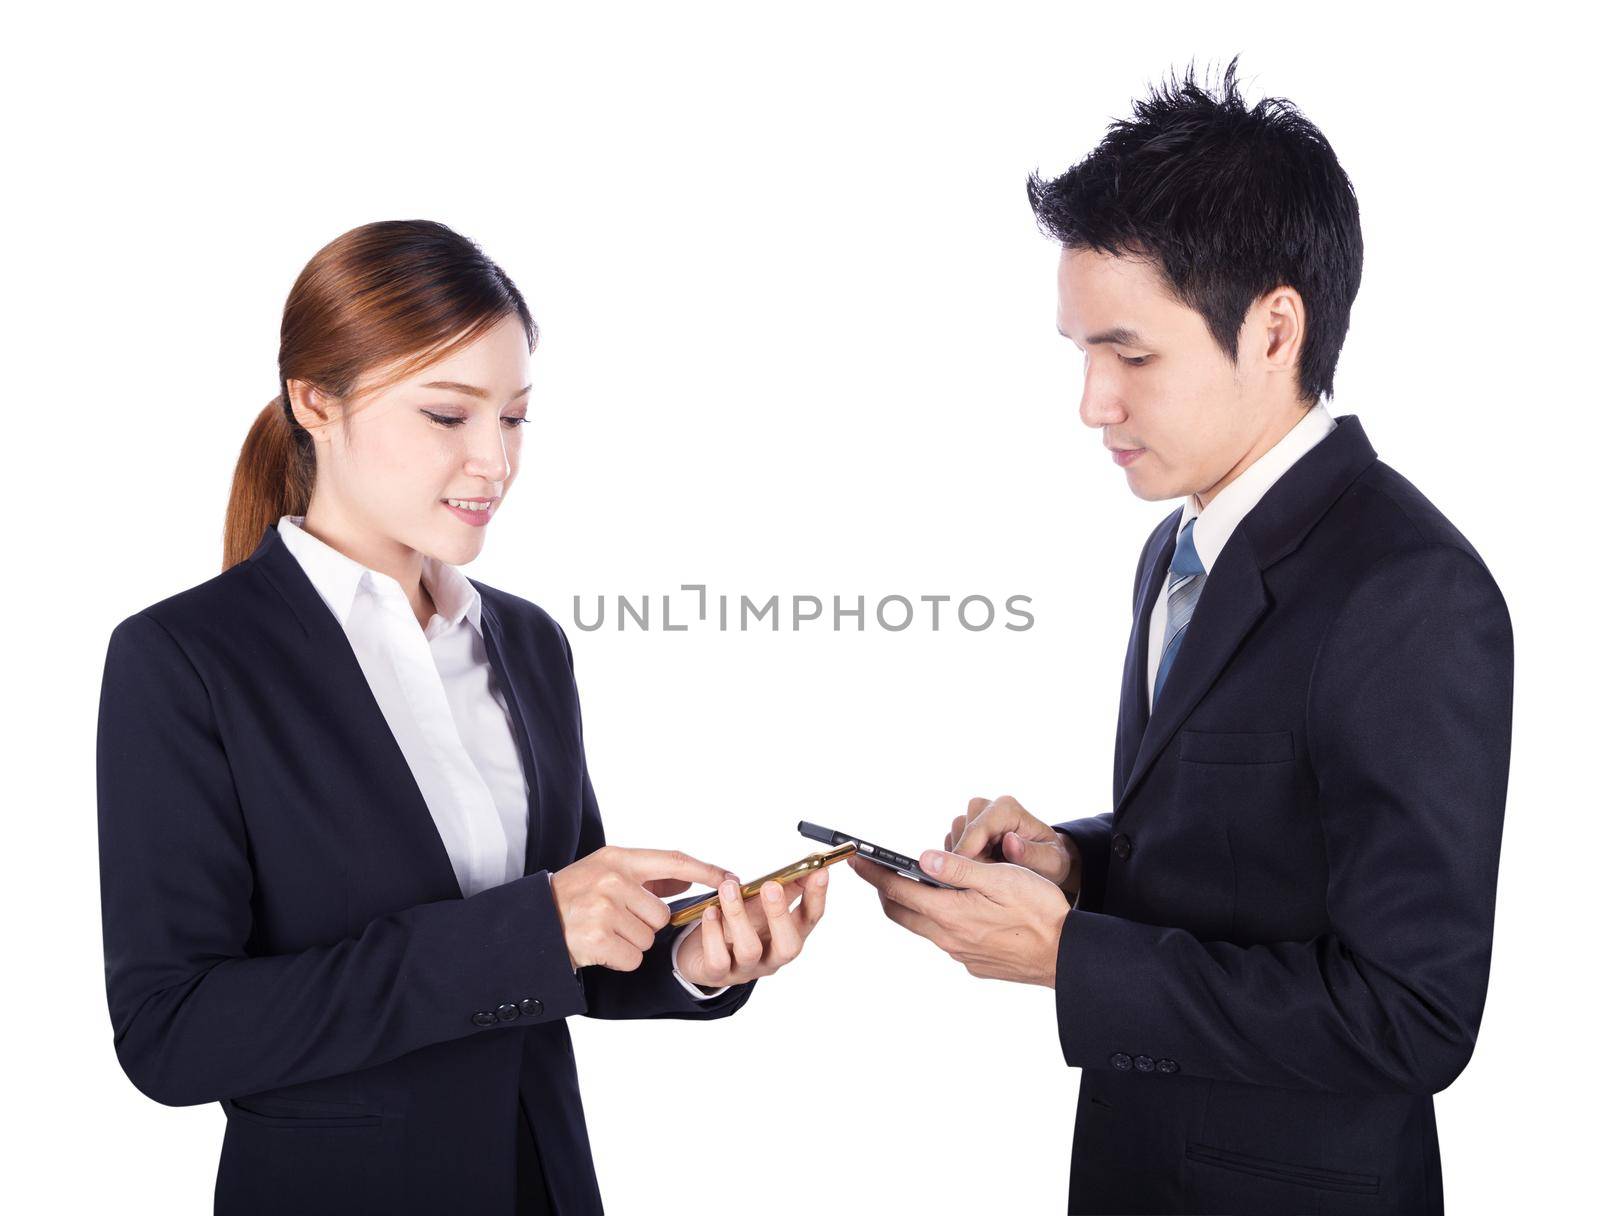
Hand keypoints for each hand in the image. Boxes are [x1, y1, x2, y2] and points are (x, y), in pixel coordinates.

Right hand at [550, 846, 729, 970]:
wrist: (530, 924)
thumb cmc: (571, 897)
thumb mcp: (605, 872)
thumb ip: (648, 875)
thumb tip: (690, 875)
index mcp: (617, 859)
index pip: (674, 859)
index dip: (706, 870)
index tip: (731, 877)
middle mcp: (612, 880)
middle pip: (662, 913)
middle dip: (645, 924)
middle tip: (614, 921)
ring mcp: (604, 909)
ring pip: (648, 938)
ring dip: (630, 942)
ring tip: (603, 932)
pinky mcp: (598, 939)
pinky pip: (633, 958)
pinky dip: (619, 960)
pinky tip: (599, 949)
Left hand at [674, 869, 829, 988]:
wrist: (701, 954)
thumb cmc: (737, 926)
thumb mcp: (760, 906)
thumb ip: (782, 889)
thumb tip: (806, 865)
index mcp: (786, 937)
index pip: (810, 919)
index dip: (817, 896)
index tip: (819, 871)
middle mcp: (771, 957)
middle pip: (788, 945)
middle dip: (780, 914)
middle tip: (771, 886)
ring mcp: (746, 969)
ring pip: (750, 950)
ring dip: (739, 915)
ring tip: (728, 888)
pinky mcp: (717, 974)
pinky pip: (718, 959)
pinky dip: (712, 933)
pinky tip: (709, 912)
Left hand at [848, 849, 1067, 986]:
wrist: (1066, 955)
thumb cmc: (1039, 912)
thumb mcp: (1001, 877)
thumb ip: (958, 869)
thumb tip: (922, 858)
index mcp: (950, 912)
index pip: (897, 890)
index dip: (873, 872)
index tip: (856, 859)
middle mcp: (948, 937)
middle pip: (900, 912)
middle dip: (885, 890)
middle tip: (879, 870)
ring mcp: (960, 953)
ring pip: (922, 926)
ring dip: (913, 905)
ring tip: (919, 883)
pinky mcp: (974, 963)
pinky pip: (946, 939)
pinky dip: (939, 920)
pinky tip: (957, 908)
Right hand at [948, 795, 1080, 901]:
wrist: (1046, 861)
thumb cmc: (1050, 861)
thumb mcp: (1050, 862)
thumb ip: (1032, 854)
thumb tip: (1010, 842)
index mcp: (1007, 809)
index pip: (977, 828)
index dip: (967, 853)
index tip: (964, 876)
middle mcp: (989, 807)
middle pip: (962, 828)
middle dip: (967, 856)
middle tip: (981, 880)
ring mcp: (977, 816)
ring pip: (955, 834)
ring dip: (964, 857)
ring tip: (985, 876)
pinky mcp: (969, 828)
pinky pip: (953, 841)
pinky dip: (961, 858)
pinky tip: (979, 871)